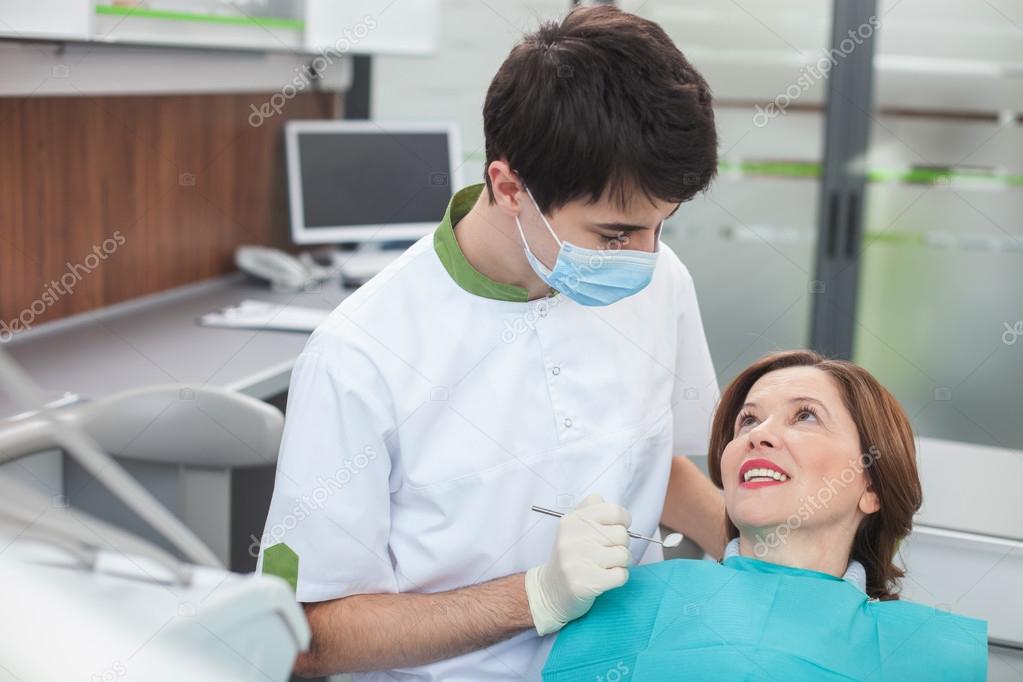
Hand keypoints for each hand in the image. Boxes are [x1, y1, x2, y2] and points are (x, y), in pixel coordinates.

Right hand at [525, 493, 632, 634]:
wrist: (551, 590)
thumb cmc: (571, 555)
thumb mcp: (574, 527)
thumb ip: (593, 510)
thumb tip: (618, 514)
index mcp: (572, 520)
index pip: (613, 511)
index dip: (623, 520)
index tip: (616, 528)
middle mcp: (572, 538)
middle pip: (622, 534)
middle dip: (621, 544)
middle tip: (607, 550)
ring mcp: (577, 561)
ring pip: (624, 555)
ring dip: (621, 562)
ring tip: (606, 564)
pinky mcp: (585, 584)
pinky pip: (621, 575)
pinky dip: (618, 577)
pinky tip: (605, 577)